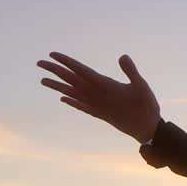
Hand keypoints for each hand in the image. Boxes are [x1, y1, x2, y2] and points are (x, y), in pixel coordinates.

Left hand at [36, 52, 161, 142]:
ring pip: (72, 94)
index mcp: (106, 86)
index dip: (67, 62)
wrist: (147, 131)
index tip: (53, 55)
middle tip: (39, 63)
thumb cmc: (146, 107)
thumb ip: (131, 71)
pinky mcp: (100, 114)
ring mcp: (97, 106)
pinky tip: (62, 98)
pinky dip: (70, 101)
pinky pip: (81, 106)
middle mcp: (97, 96)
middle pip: (72, 81)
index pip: (81, 71)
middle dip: (55, 71)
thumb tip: (122, 56)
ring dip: (57, 86)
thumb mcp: (142, 86)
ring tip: (42, 81)